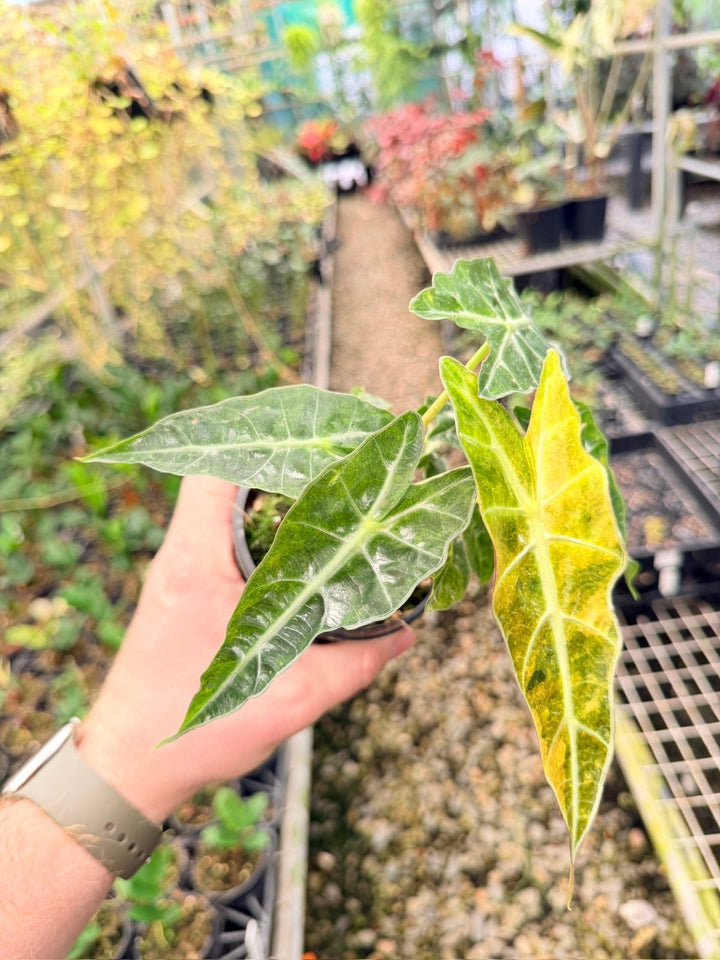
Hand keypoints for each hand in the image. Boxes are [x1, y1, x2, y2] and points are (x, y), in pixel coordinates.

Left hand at [78, 476, 413, 821]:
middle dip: (281, 467)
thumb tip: (406, 634)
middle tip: (337, 469)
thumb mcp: (293, 697)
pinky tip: (299, 554)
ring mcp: (177, 572)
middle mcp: (180, 555)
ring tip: (328, 502)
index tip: (315, 442)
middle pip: (226, 480)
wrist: (130, 766)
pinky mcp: (180, 593)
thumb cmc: (198, 731)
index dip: (261, 441)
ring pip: (224, 510)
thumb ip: (355, 663)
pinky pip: (221, 541)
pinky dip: (257, 534)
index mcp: (196, 561)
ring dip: (269, 501)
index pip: (214, 470)